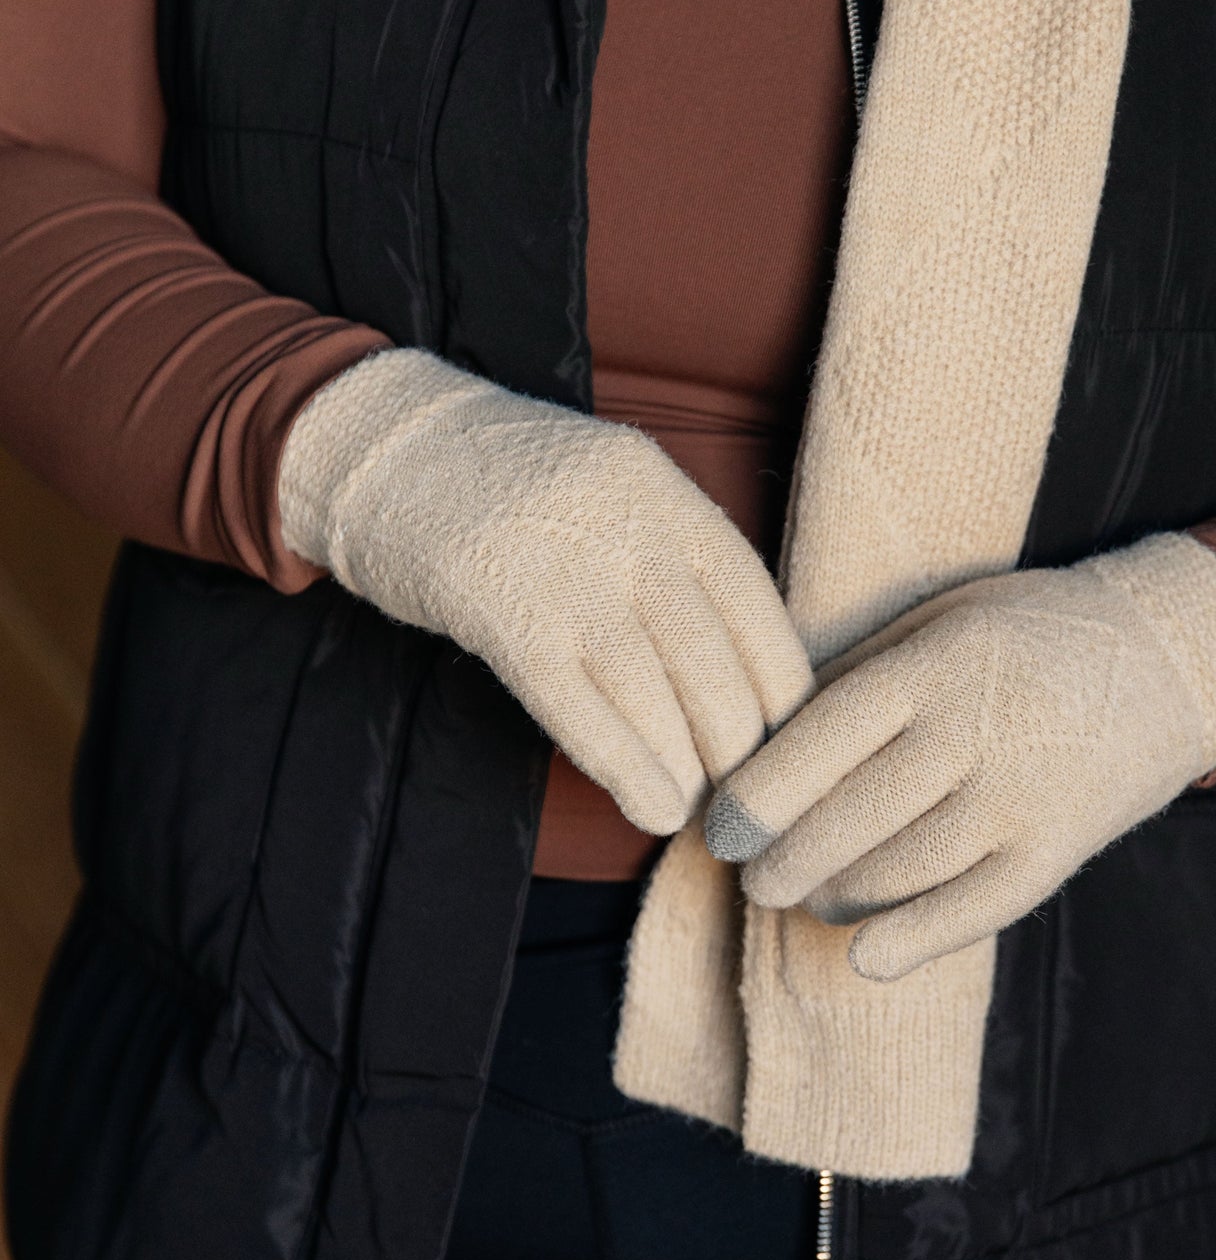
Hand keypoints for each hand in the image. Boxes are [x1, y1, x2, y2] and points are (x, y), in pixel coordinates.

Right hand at [279, 349, 813, 834]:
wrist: (381, 449)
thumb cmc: (504, 488)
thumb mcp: (606, 492)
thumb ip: (667, 559)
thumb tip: (737, 672)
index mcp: (661, 487)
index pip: (752, 600)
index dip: (781, 684)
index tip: (790, 739)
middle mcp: (624, 523)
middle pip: (710, 657)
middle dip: (738, 744)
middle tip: (742, 794)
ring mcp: (563, 568)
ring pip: (653, 691)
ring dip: (687, 769)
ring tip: (695, 810)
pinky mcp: (502, 613)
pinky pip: (580, 707)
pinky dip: (625, 767)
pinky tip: (650, 807)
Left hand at [705, 534, 1215, 979]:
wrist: (1168, 657)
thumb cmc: (1022, 635)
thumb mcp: (936, 621)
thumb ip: (856, 674)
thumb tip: (756, 739)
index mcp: (933, 664)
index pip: (821, 739)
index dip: (759, 796)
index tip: (720, 831)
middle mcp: (976, 728)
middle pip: (852, 817)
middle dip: (786, 863)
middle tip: (755, 880)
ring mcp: (1024, 793)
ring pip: (902, 870)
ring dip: (838, 897)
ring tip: (809, 897)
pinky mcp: (1062, 846)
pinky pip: (975, 908)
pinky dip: (913, 938)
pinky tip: (865, 954)